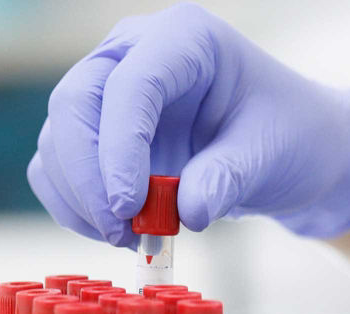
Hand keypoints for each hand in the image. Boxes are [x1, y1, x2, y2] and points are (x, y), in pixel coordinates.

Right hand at [27, 2, 349, 247]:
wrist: (291, 148)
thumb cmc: (289, 134)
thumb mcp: (270, 155)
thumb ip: (226, 178)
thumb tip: (186, 211)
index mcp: (184, 38)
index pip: (130, 84)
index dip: (120, 148)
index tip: (130, 208)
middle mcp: (134, 52)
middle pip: (75, 103)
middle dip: (88, 177)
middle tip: (120, 231)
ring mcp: (107, 89)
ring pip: (59, 137)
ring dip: (79, 197)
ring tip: (128, 238)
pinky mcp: (96, 132)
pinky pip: (59, 167)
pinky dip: (74, 205)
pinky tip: (115, 232)